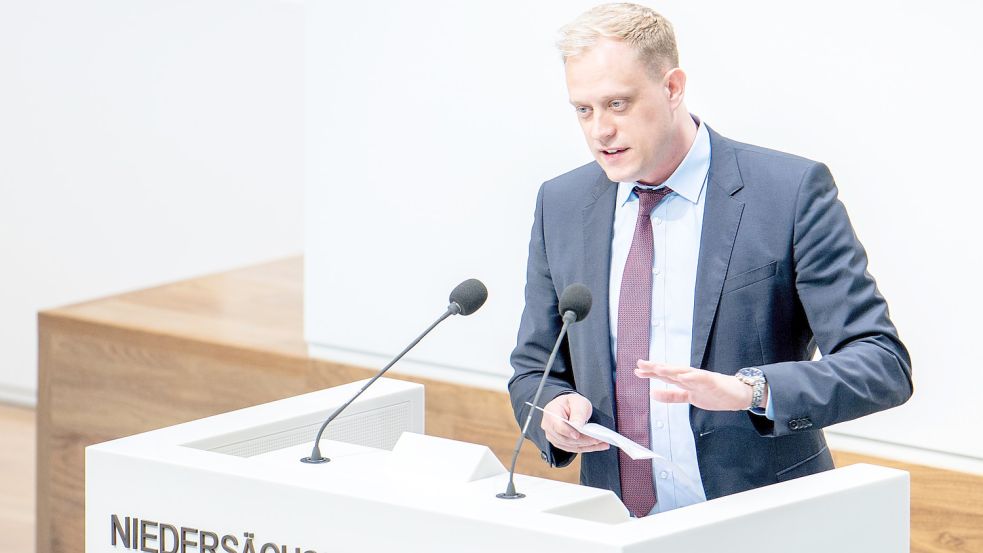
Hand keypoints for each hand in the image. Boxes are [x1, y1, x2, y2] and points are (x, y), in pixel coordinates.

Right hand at [541, 394, 609, 453]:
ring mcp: (553, 437)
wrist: (568, 407)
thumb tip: (577, 426)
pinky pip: (573, 448)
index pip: (557, 425)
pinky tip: (597, 446)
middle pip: (565, 438)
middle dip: (583, 440)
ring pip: (570, 446)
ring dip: (587, 446)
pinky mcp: (560, 443)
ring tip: (602, 443)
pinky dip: (586, 448)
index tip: (578, 435)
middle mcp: (549, 426)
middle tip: (598, 439)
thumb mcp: (578, 402)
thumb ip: (577, 413)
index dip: (567, 431)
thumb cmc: (572, 403)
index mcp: (551, 413)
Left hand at [634, 361, 761, 410]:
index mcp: (685, 380)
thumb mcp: (689, 397)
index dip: (651, 372)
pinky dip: (691, 377)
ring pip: (683, 372)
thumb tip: (652, 394)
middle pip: (670, 370)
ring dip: (670, 369)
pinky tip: (682, 376)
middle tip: (640, 364)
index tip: (637, 370)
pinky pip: (701, 379)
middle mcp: (691, 376)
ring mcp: (701, 378)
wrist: (738, 395)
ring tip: (657, 368)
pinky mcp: (712, 382)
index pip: (665, 375)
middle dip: (655, 367)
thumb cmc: (715, 394)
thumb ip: (671, 396)